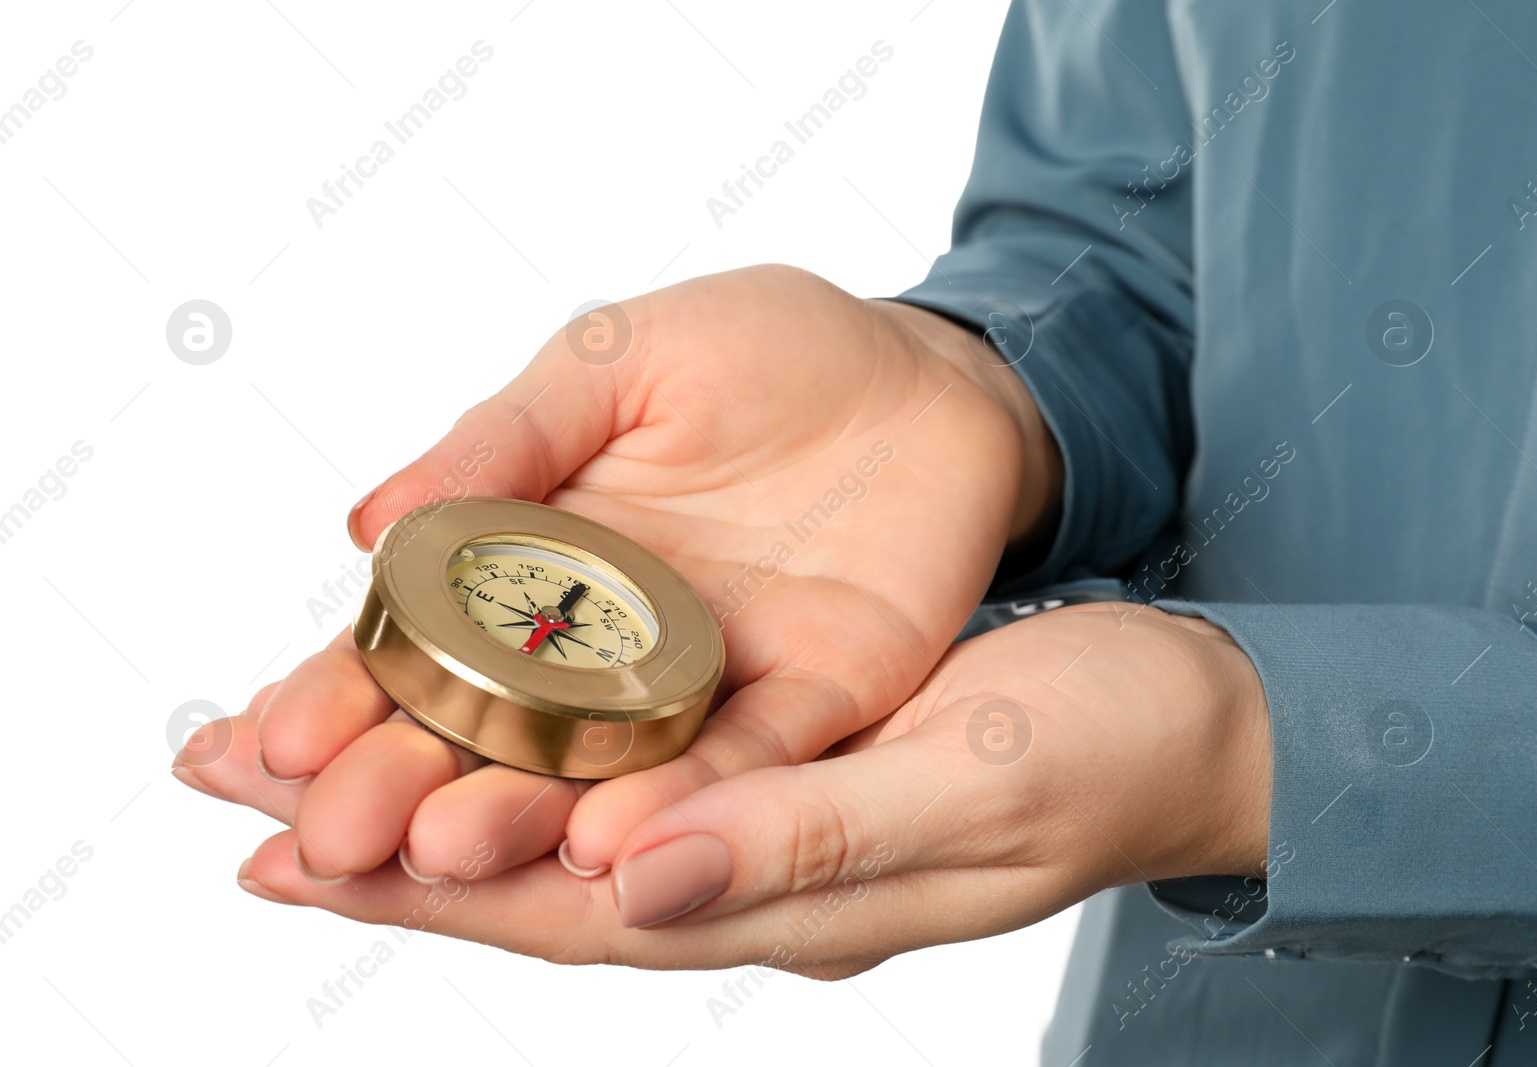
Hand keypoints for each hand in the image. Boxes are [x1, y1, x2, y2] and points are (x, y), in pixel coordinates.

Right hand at [176, 264, 1060, 891]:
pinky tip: (615, 840)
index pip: (425, 647)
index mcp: (547, 563)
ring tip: (442, 852)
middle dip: (409, 785)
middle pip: (495, 734)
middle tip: (331, 842)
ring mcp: (712, 681)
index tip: (270, 745)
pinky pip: (749, 763)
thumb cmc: (767, 349)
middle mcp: (615, 645)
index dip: (350, 692)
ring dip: (524, 817)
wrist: (929, 373)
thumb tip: (366, 523)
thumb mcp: (616, 361)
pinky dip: (687, 803)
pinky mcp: (816, 701)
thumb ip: (503, 440)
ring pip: (606, 772)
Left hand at [222, 603, 1271, 977]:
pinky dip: (538, 755)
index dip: (421, 890)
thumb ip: (801, 839)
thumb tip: (632, 881)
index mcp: (790, 897)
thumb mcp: (968, 783)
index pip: (568, 913)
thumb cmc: (1103, 748)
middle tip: (237, 783)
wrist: (1193, 722)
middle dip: (385, 841)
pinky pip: (629, 779)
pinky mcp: (787, 773)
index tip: (279, 850)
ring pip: (567, 829)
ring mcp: (769, 831)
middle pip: (534, 880)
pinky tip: (488, 718)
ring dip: (444, 792)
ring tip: (320, 747)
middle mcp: (756, 880)